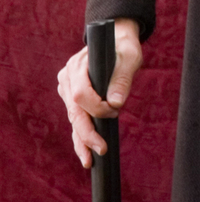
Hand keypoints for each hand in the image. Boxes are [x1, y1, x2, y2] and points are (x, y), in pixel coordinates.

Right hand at [57, 18, 142, 167]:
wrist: (115, 40)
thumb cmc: (123, 47)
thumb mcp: (129, 57)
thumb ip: (122, 78)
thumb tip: (116, 104)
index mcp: (78, 66)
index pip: (80, 93)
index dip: (96, 107)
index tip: (115, 111)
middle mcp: (67, 78)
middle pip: (74, 111)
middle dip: (86, 133)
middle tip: (100, 151)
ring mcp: (67, 89)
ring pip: (73, 119)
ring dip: (81, 140)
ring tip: (89, 161)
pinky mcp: (72, 97)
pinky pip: (76, 119)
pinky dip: (81, 136)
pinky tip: (86, 152)